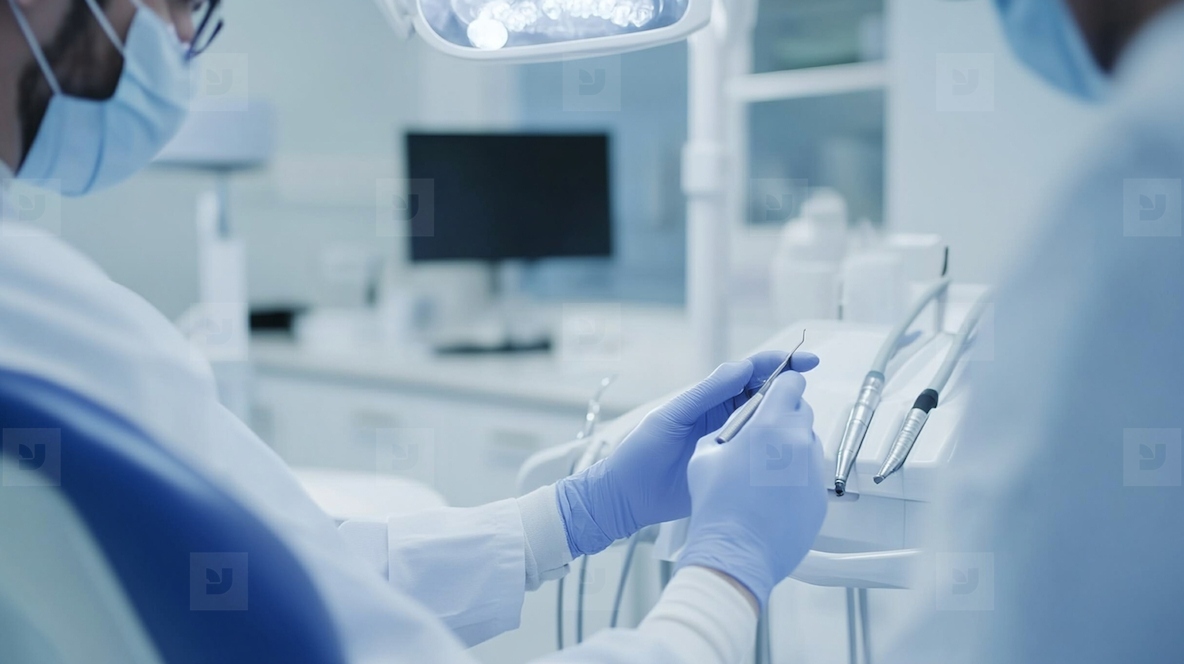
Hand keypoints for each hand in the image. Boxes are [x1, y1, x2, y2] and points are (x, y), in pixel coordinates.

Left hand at [557, 350, 819, 556]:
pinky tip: (790, 453)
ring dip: (785, 420)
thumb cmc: (641, 452)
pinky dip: (776, 451)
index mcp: (710, 398)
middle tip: (806, 393)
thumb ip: (706, 393)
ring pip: (767, 424)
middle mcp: (724, 416)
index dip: (778, 365)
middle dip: (788, 390)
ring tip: (802, 421)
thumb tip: (741, 368)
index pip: (750, 374)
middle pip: (765, 396)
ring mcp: (731, 442)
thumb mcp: (673, 417)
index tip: (804, 362)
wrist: (628, 496)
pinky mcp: (732, 467)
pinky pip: (761, 454)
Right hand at [675, 372, 826, 609]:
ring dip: (790, 448)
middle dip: (783, 416)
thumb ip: (730, 428)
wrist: (735, 552)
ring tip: (762, 471)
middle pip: (802, 411)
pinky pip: (809, 476)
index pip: (790, 382)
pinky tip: (771, 496)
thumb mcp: (706, 453)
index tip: (776, 390)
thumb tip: (742, 423)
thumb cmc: (716, 504)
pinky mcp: (819, 498)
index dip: (781, 383)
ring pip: (807, 444)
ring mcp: (812, 472)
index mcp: (770, 424)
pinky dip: (795, 479)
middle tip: (761, 434)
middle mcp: (798, 443)